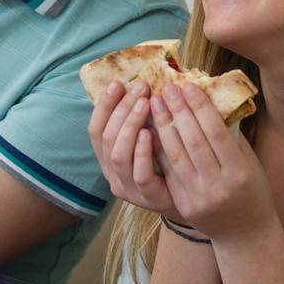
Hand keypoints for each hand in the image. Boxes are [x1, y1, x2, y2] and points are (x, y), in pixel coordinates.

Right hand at [88, 79, 184, 224]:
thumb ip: (141, 120)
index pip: (95, 130)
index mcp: (107, 158)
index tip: (117, 83)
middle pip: (106, 138)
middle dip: (122, 109)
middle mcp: (112, 174)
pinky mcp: (147, 197)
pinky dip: (142, 151)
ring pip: (118, 155)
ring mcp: (128, 188)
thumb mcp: (150, 139)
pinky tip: (150, 133)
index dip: (104, 106)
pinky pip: (140, 173)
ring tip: (144, 104)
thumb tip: (142, 84)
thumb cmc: (167, 164)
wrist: (188, 200)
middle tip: (140, 89)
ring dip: (130, 125)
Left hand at [150, 84, 275, 240]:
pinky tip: (150, 129)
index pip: (216, 132)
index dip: (200, 107)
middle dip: (178, 111)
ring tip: (155, 103)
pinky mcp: (184, 205)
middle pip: (193, 141)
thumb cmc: (252, 191)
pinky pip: (168, 171)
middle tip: (166, 88)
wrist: (245, 233)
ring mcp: (199, 198)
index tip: (188, 86)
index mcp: (240, 172)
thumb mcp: (250, 163)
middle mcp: (218, 186)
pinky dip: (158, 149)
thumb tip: (210, 102)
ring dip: (163, 126)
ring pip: (176, 155)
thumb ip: (232, 137)